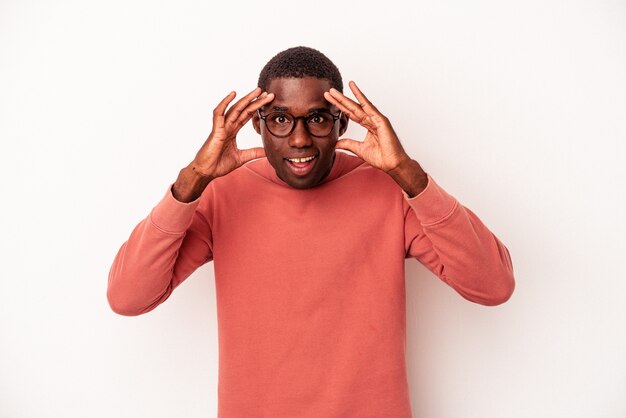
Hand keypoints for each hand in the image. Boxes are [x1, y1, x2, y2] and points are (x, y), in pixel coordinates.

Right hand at [172, 87, 273, 201]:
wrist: (206, 172)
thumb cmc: (219, 164)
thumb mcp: (241, 157)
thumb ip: (253, 152)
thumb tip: (267, 151)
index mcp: (233, 131)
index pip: (247, 116)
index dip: (257, 108)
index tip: (267, 101)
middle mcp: (228, 126)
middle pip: (243, 109)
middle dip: (255, 100)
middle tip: (267, 93)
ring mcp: (221, 127)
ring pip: (235, 109)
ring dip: (246, 99)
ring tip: (257, 91)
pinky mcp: (216, 130)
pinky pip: (219, 113)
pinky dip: (225, 103)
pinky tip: (233, 94)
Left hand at [324, 81, 427, 196]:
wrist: (392, 163)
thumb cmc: (380, 157)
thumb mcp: (359, 149)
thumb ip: (348, 144)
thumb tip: (336, 143)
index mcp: (367, 125)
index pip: (350, 113)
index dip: (340, 107)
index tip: (329, 100)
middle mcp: (371, 119)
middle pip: (352, 107)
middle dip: (340, 100)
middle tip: (329, 91)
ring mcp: (376, 118)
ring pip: (358, 105)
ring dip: (346, 97)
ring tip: (335, 90)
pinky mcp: (380, 120)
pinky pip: (369, 106)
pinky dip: (361, 97)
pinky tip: (353, 89)